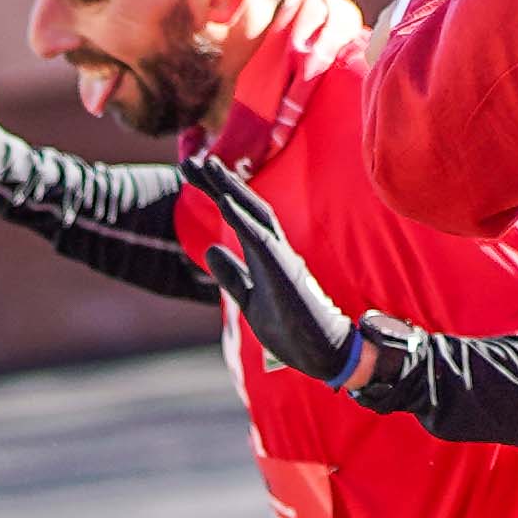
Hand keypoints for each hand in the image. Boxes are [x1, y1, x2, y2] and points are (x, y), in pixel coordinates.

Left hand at [182, 151, 363, 387]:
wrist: (326, 355)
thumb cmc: (293, 329)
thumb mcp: (251, 300)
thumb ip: (232, 275)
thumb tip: (210, 249)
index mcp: (267, 255)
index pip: (241, 215)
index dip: (218, 192)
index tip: (192, 173)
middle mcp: (275, 249)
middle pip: (246, 206)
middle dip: (219, 183)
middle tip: (191, 162)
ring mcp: (282, 258)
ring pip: (255, 214)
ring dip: (231, 190)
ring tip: (209, 167)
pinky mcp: (285, 272)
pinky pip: (261, 240)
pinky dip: (243, 218)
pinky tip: (225, 202)